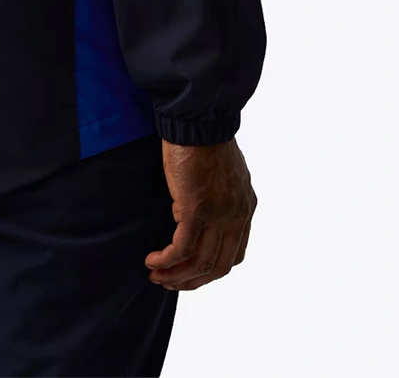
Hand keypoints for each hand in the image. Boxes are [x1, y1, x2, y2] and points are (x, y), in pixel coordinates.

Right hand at [144, 137, 255, 291]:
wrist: (197, 118)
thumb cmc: (203, 137)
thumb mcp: (222, 172)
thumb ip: (220, 195)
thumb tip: (202, 209)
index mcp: (245, 206)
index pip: (234, 253)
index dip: (210, 269)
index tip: (189, 271)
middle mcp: (237, 215)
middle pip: (218, 266)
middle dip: (192, 280)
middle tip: (169, 281)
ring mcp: (219, 215)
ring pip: (200, 263)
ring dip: (176, 275)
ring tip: (156, 275)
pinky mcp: (196, 210)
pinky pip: (182, 248)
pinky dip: (166, 259)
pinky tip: (152, 260)